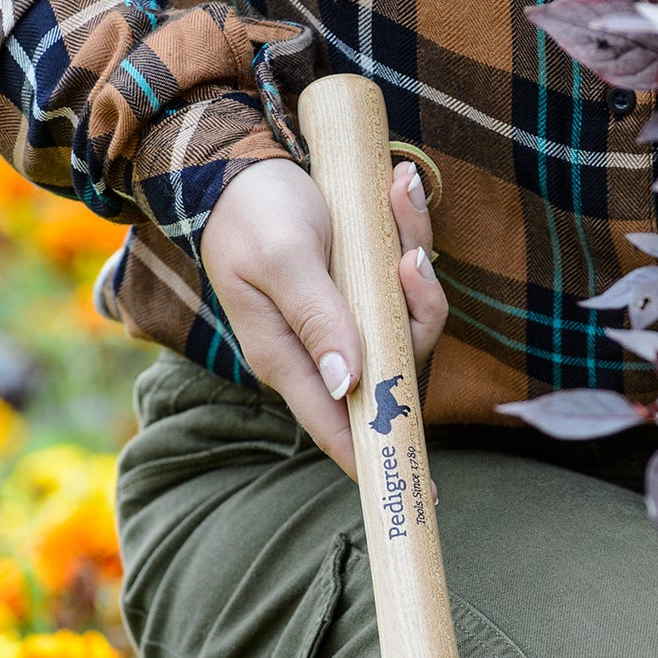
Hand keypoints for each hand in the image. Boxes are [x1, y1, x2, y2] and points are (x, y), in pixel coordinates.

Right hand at [202, 157, 446, 476]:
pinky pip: (406, 283)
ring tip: (401, 194)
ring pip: (409, 319)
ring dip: (417, 260)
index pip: (337, 427)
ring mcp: (349, 324)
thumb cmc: (248, 213)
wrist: (236, 162)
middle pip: (396, 367)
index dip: (377, 457)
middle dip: (419, 311)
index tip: (421, 495)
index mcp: (287, 359)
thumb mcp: (280, 261)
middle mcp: (324, 352)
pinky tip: (400, 188)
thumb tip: (350, 382)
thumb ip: (317, 319)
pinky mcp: (365, 294)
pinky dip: (411, 237)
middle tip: (411, 255)